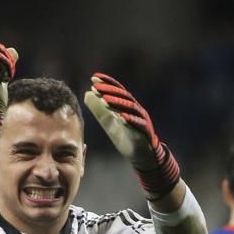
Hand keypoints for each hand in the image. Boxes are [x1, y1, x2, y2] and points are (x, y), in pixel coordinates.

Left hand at [84, 73, 179, 198]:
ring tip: (104, 100)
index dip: (106, 83)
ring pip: (131, 108)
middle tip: (96, 87)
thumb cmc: (126, 137)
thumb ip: (99, 109)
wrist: (142, 155)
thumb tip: (86, 93)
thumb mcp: (109, 122)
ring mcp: (142, 120)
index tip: (93, 78)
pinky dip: (130, 120)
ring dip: (118, 103)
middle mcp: (136, 110)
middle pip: (124, 96)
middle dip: (110, 90)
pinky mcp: (146, 132)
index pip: (117, 90)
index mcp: (128, 106)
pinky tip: (121, 117)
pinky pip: (139, 124)